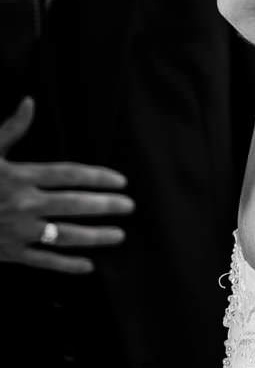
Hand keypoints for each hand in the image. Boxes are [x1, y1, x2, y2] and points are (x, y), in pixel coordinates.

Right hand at [0, 98, 134, 274]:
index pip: (69, 174)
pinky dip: (66, 265)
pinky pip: (43, 261)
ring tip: (119, 235)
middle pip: (74, 204)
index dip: (98, 177)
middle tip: (129, 206)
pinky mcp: (9, 253)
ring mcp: (17, 231)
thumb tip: (29, 101)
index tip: (121, 181)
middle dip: (106, 206)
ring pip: (64, 235)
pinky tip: (88, 266)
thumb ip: (11, 129)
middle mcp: (23, 204)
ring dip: (95, 236)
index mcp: (20, 177)